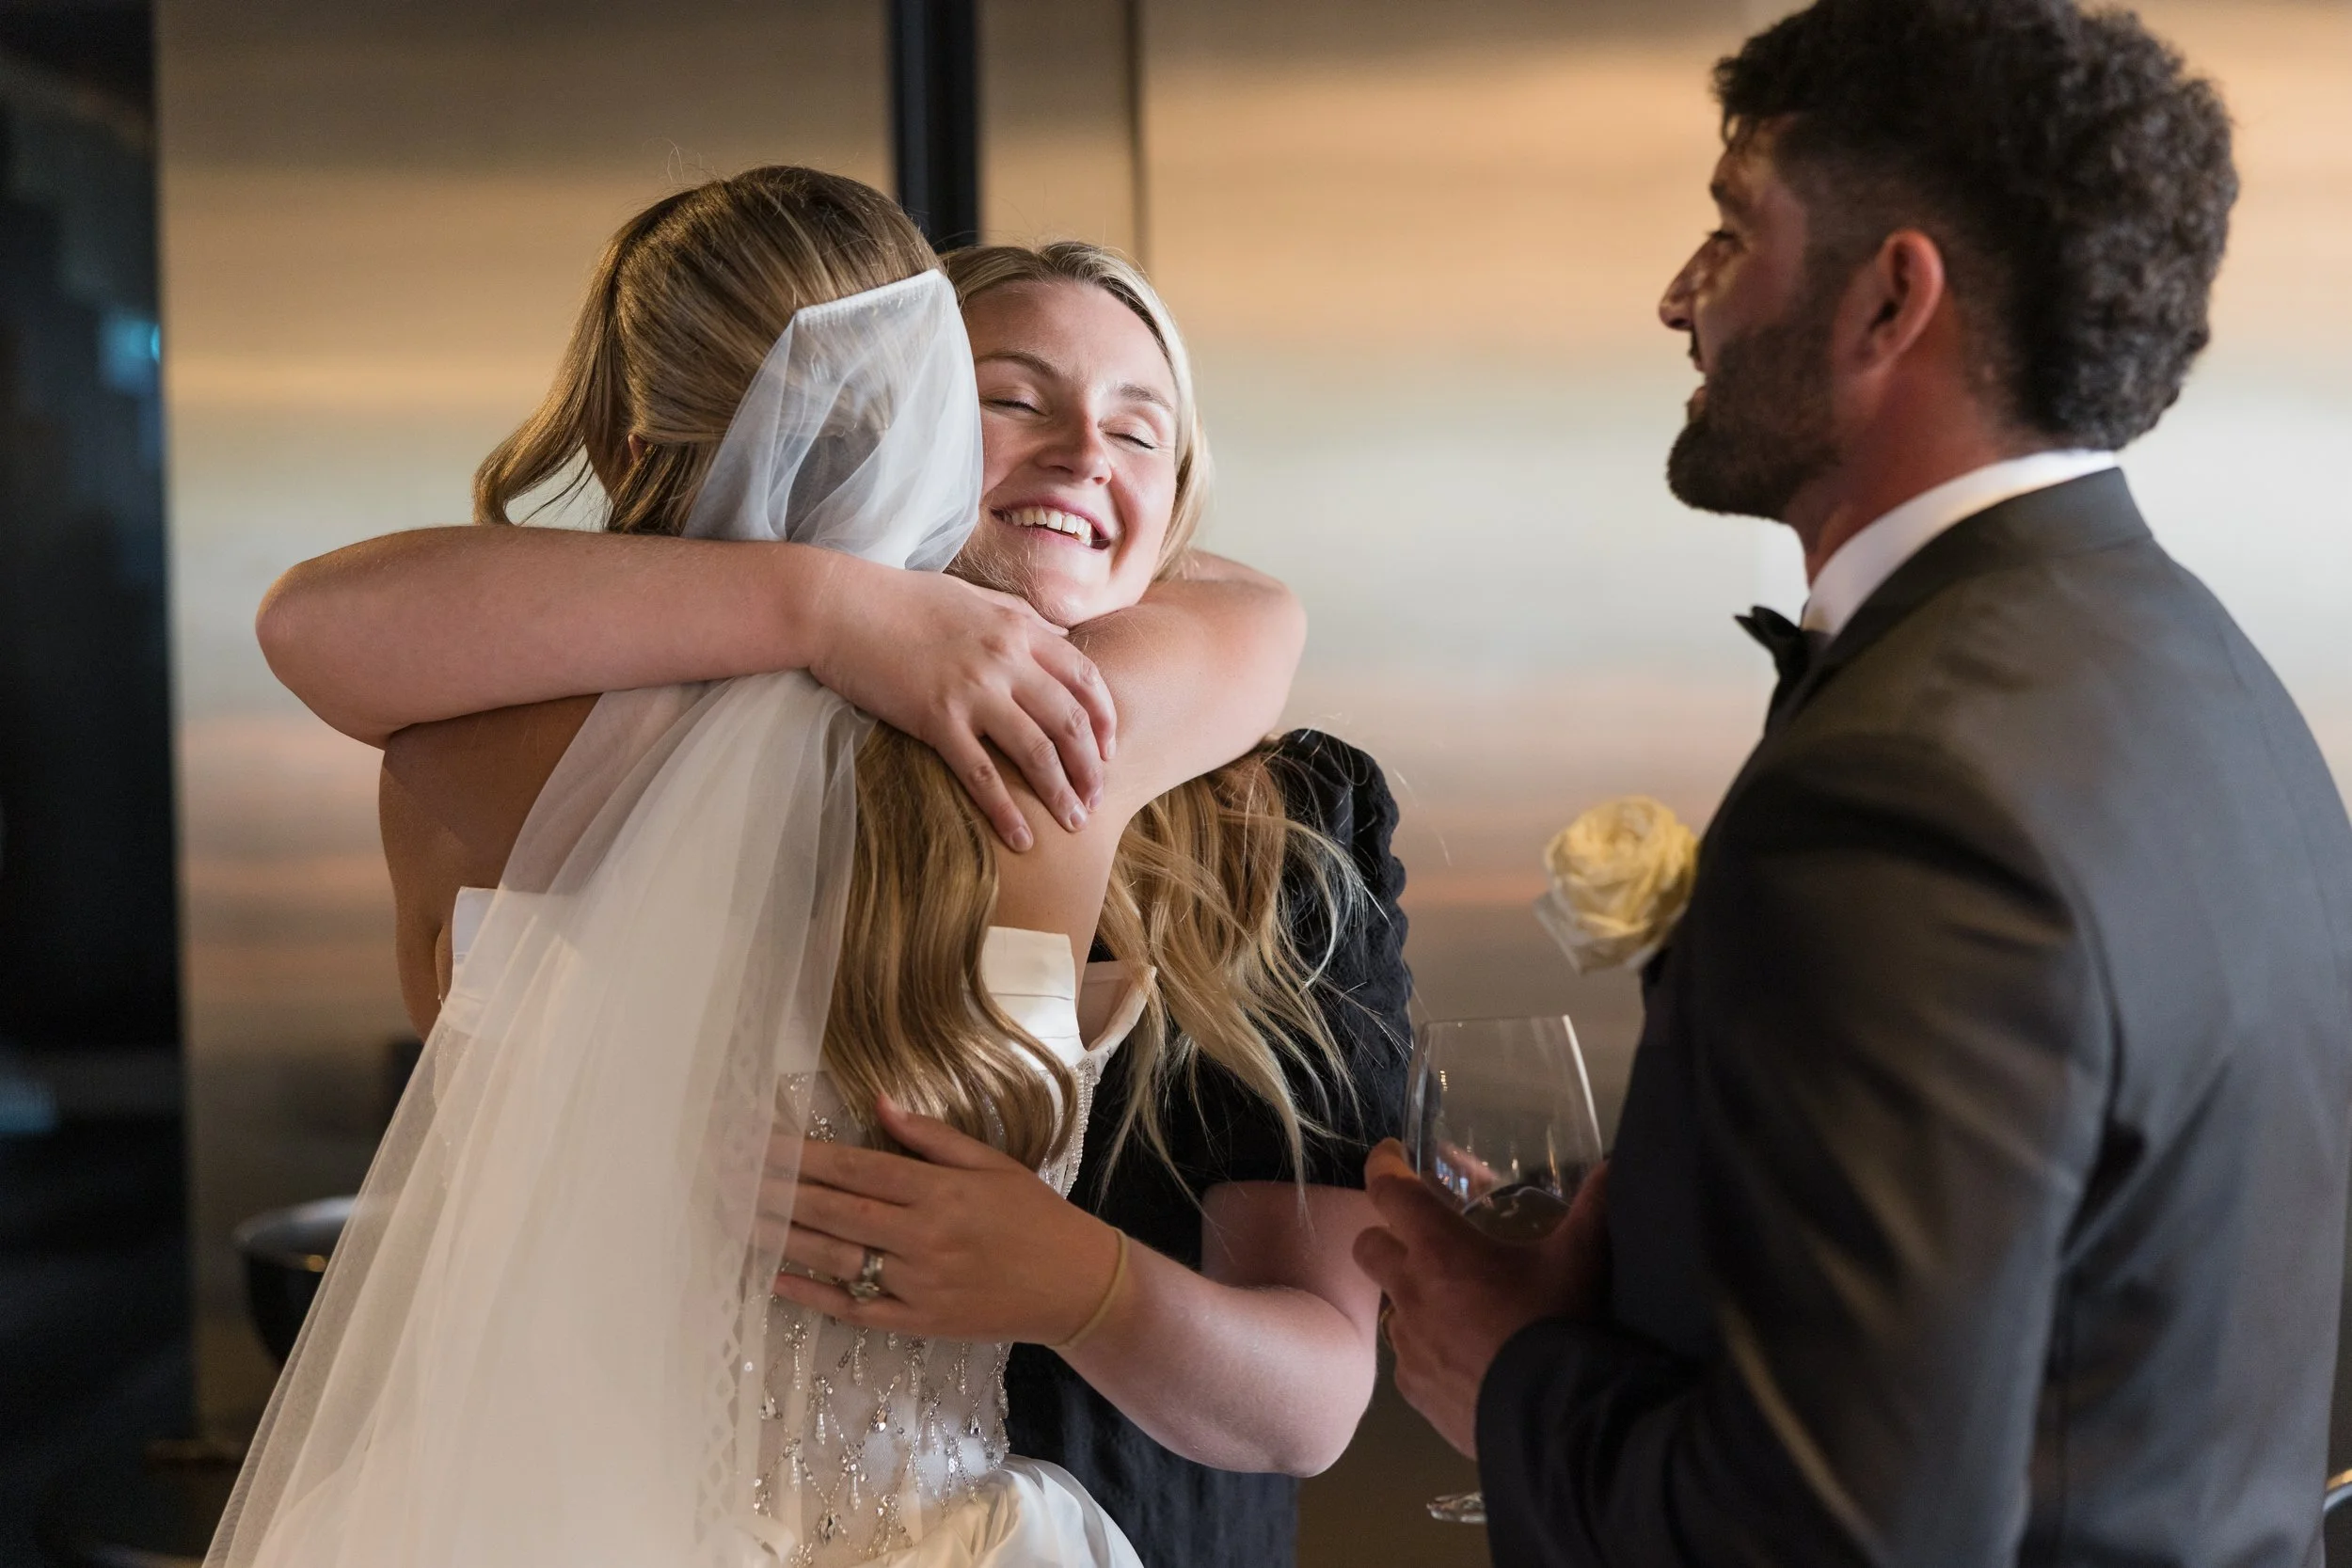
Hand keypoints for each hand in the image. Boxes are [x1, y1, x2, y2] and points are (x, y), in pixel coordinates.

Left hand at [763, 1095, 1121, 1344]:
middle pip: (836, 1210)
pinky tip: (778, 1277)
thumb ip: (930, 1136)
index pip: (856, 1167)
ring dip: (785, 1237)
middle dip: (780, 1192)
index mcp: (940, 1190)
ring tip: (743, 1220)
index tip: (762, 1144)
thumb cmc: (1034, 1216)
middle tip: (733, 1178)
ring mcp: (917, 1284)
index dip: (803, 1156)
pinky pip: (854, 1308)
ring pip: (837, 1257)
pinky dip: (813, 1294)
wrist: (1073, 1285)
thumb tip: (880, 1103)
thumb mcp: (991, 1162)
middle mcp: (923, 1236)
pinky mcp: (917, 1322)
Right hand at [806, 560, 1116, 850]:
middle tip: (1097, 797)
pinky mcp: (935, 719)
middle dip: (1091, 766)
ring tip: (1074, 822)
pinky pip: (981, 775)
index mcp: (1018, 628)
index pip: (1084, 678)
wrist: (838, 605)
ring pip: (1037, 752)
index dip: (1104, 718)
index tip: (1109, 749)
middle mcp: (1005, 659)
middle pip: (1069, 721)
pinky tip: (1021, 839)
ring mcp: (972, 691)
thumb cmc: (901, 599)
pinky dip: (1005, 811)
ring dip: (1061, 793)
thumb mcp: (973, 597)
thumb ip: (1020, 616)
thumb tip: (1060, 635)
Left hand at [1352, 1140, 1609, 1457]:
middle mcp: (1411, 1291)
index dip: (1384, 1167)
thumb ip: (1594, 1208)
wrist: (1552, 1421)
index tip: (1389, 1157)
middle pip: (1369, 1247)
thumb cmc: (1558, 1326)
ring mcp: (1408, 1345)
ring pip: (1390, 1306)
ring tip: (1455, 1303)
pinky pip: (1408, 1358)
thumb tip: (1613, 1165)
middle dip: (1387, 1235)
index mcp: (1440, 1250)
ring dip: (1412, 1296)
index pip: (1389, 1192)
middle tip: (1423, 1238)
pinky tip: (1463, 1357)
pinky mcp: (1414, 1389)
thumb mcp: (1580, 1261)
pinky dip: (1427, 1349)